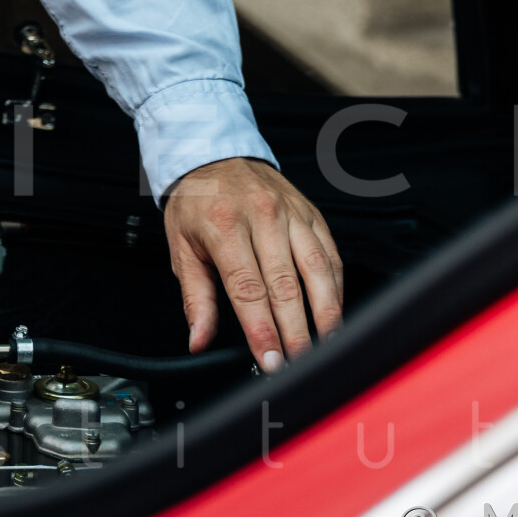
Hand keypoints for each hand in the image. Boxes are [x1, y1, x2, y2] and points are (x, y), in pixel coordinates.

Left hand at [163, 157, 343, 369]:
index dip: (262, 329)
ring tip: (325, 344)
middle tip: (297, 363)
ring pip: (317, 269)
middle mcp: (263, 216)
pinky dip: (336, 288)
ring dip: (325, 313)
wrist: (213, 153)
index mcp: (225, 224)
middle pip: (286, 284)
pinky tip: (334, 312)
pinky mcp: (312, 214)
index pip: (248, 288)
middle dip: (295, 331)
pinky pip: (330, 255)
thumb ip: (195, 299)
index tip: (269, 360)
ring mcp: (292, 213)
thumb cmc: (197, 201)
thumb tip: (198, 339)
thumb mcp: (182, 247)